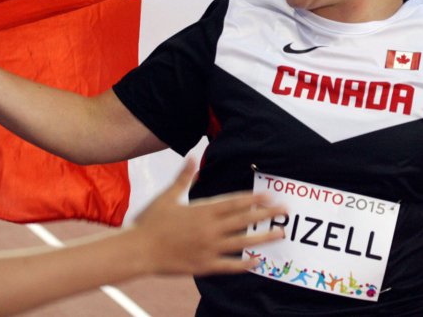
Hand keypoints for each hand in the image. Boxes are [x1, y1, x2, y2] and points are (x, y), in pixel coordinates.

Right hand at [131, 160, 286, 276]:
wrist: (137, 250)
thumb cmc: (150, 221)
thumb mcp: (167, 196)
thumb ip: (184, 177)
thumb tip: (193, 156)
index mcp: (202, 210)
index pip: (234, 202)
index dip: (254, 199)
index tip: (270, 195)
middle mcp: (209, 229)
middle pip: (244, 220)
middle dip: (267, 214)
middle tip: (286, 211)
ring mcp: (208, 248)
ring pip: (242, 242)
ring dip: (263, 238)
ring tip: (280, 234)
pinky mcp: (203, 266)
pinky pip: (229, 266)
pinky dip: (244, 264)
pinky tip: (257, 261)